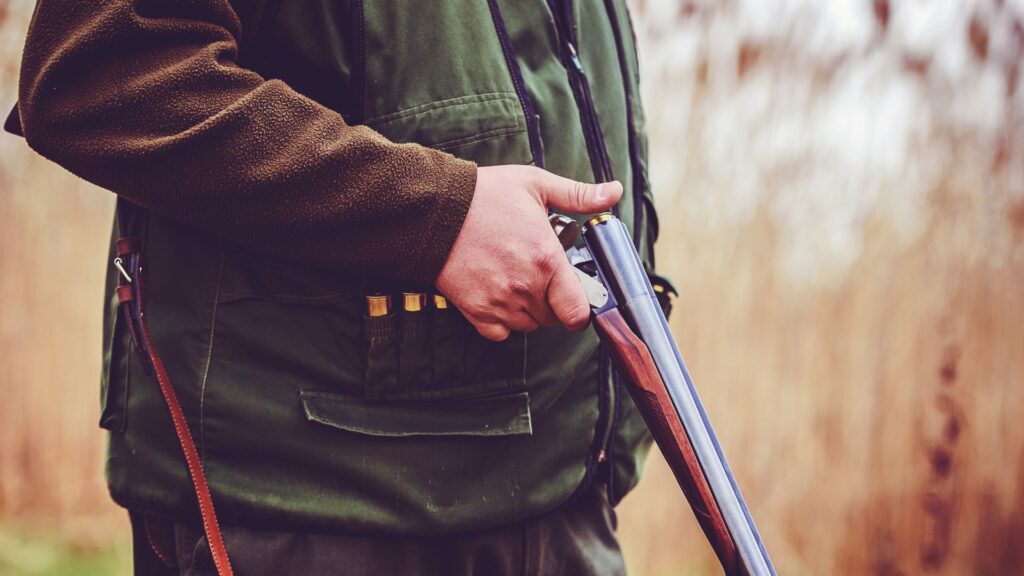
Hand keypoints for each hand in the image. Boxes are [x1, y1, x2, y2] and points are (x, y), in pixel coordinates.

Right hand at [436, 165, 621, 341]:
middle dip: (553, 303)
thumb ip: (578, 195)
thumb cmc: (485, 196)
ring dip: (529, 311)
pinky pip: (499, 333)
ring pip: (527, 326)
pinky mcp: (475, 310)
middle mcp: (525, 287)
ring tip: (518, 283)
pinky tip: (499, 296)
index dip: (582, 311)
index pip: (577, 311)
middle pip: (552, 319)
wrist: (434, 210)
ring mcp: (498, 302)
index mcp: (546, 260)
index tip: (577, 300)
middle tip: (541, 278)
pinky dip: (502, 322)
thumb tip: (614, 192)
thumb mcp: (536, 185)